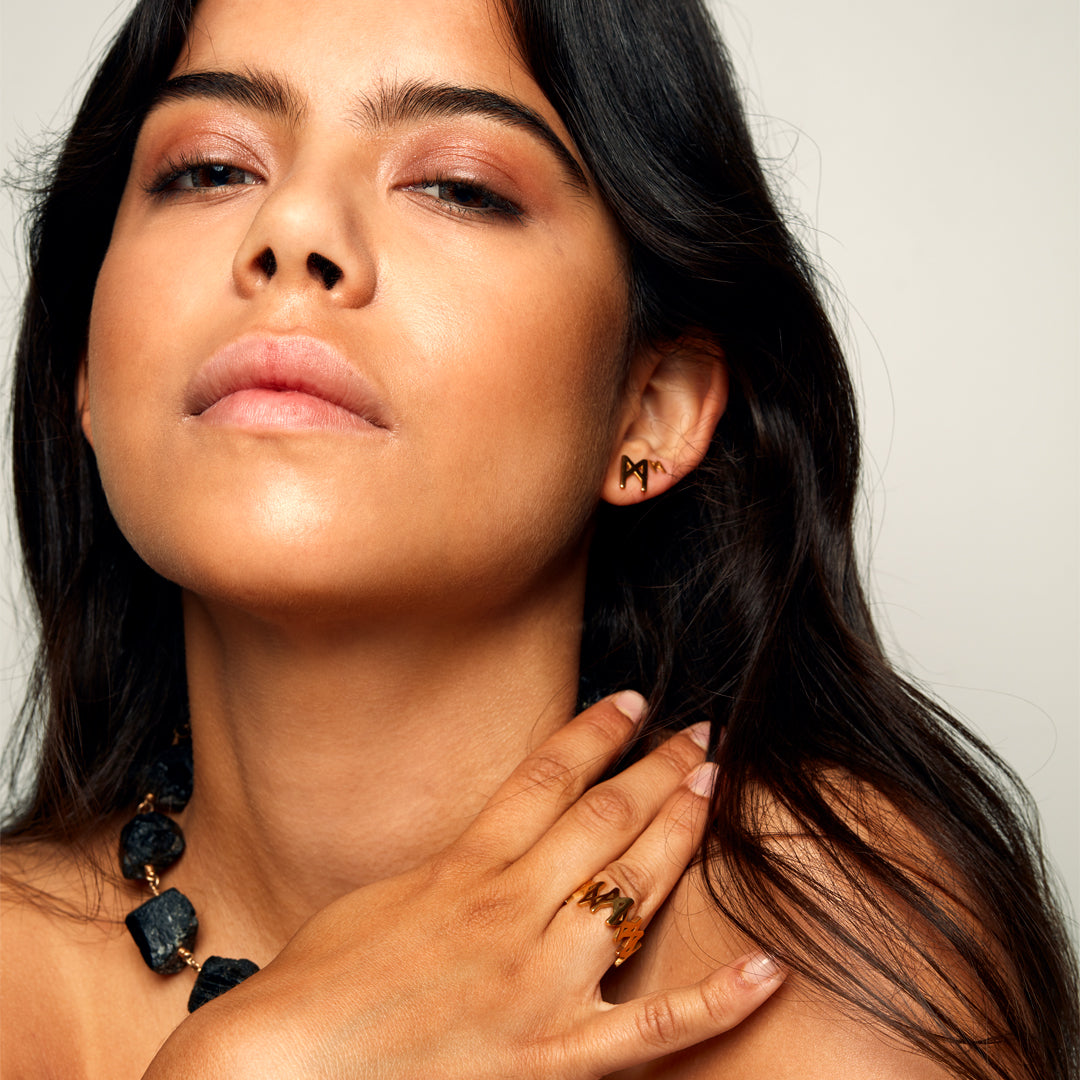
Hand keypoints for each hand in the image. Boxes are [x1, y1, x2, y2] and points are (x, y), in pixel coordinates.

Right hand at [144, 692, 783, 1078]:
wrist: (281, 1069)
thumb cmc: (317, 984)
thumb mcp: (378, 898)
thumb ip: (447, 871)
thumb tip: (487, 849)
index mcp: (463, 869)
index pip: (545, 777)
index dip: (594, 732)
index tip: (631, 701)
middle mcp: (510, 912)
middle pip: (602, 819)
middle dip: (656, 769)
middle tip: (698, 733)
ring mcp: (538, 985)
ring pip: (631, 892)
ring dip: (681, 834)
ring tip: (715, 788)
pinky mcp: (551, 1060)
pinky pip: (650, 1030)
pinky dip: (716, 1002)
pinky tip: (767, 967)